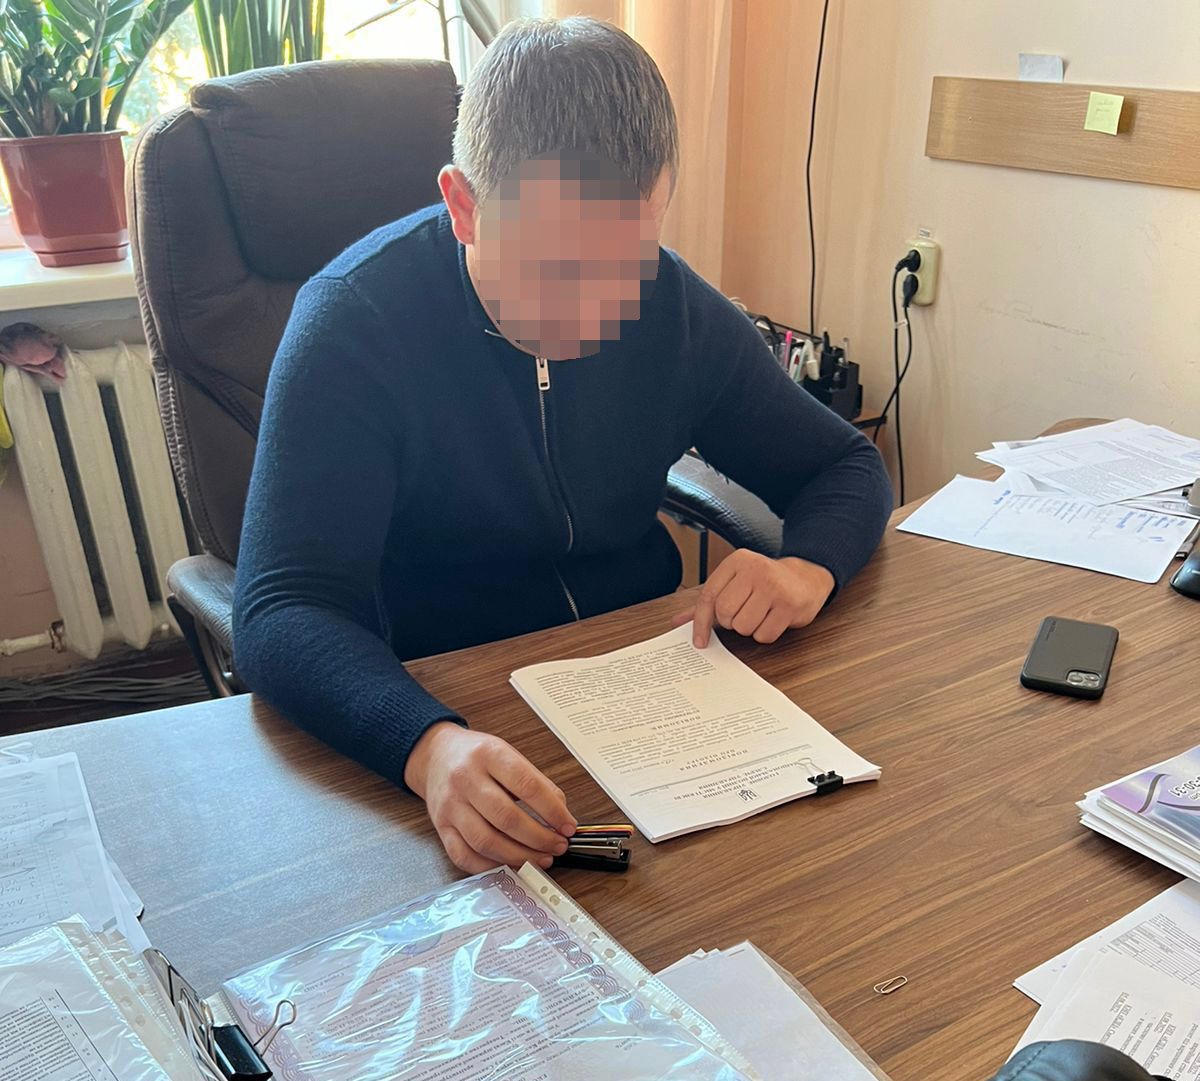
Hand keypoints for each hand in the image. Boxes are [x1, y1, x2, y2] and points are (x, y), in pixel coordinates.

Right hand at [404, 722, 575, 872]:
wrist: (436, 755)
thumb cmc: (476, 756)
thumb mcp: (507, 753)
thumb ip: (534, 781)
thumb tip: (561, 813)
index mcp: (489, 754)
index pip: (527, 786)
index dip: (552, 810)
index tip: (568, 825)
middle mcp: (466, 779)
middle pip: (506, 817)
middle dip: (539, 838)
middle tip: (558, 846)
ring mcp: (450, 805)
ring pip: (486, 841)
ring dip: (519, 856)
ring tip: (541, 858)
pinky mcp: (441, 827)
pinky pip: (464, 856)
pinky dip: (490, 866)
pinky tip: (511, 865)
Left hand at [673, 552, 834, 647]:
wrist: (806, 576)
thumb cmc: (764, 582)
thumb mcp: (735, 582)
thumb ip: (707, 601)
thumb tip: (677, 622)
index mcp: (737, 561)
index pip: (709, 596)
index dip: (700, 622)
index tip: (699, 641)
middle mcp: (755, 570)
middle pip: (725, 613)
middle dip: (731, 622)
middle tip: (743, 614)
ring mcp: (774, 587)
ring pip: (744, 627)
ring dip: (749, 628)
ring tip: (759, 614)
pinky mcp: (790, 605)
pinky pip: (764, 635)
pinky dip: (765, 634)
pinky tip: (773, 619)